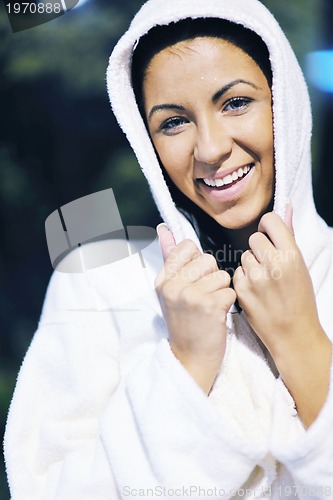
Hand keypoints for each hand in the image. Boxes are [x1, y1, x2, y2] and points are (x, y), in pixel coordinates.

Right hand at [155, 224, 235, 392]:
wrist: (189, 359)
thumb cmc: (185, 324)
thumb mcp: (170, 292)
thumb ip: (171, 260)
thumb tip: (164, 229)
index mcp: (163, 280)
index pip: (186, 247)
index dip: (198, 261)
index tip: (195, 279)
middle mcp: (173, 286)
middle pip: (208, 260)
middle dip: (212, 277)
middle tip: (203, 297)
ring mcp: (190, 296)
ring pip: (222, 275)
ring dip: (222, 291)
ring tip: (210, 307)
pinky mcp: (209, 307)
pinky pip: (230, 291)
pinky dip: (228, 304)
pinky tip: (217, 316)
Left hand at [233, 205, 321, 357]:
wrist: (293, 334)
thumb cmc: (300, 299)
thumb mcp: (300, 265)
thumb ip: (288, 235)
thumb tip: (285, 207)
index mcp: (291, 255)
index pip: (270, 221)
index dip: (268, 228)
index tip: (270, 237)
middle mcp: (273, 264)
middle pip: (253, 238)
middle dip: (259, 249)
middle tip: (269, 265)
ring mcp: (255, 278)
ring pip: (244, 256)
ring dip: (251, 265)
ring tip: (264, 282)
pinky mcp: (241, 291)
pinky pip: (236, 273)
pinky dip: (243, 280)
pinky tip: (256, 292)